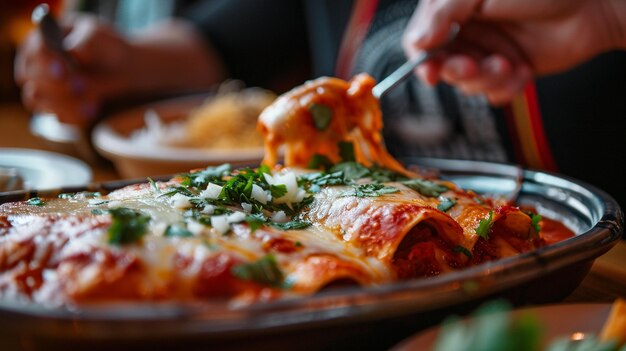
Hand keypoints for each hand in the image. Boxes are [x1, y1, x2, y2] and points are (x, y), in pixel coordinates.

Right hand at [15, 15, 224, 126]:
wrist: (140, 70)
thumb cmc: (124, 50)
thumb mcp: (107, 40)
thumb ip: (87, 43)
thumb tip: (70, 54)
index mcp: (52, 40)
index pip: (32, 53)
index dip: (46, 65)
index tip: (69, 74)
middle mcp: (48, 64)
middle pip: (33, 81)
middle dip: (58, 87)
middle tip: (85, 90)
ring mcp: (56, 87)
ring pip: (44, 102)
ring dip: (68, 104)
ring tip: (91, 101)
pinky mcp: (70, 106)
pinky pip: (63, 117)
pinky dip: (76, 116)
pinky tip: (92, 111)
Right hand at [402, 0, 625, 104]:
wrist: (591, 8)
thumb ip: (443, 12)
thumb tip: (418, 40)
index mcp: (452, 9)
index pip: (420, 40)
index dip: (421, 59)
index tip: (430, 70)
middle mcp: (467, 32)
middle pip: (441, 67)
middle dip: (459, 71)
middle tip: (473, 66)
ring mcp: (486, 52)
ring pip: (467, 84)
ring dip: (487, 79)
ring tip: (509, 63)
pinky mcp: (506, 71)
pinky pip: (492, 94)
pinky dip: (506, 87)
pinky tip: (522, 70)